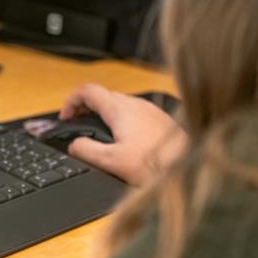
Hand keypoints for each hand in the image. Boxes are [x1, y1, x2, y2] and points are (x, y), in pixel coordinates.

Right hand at [59, 83, 185, 186]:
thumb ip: (86, 151)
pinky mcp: (161, 121)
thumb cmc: (157, 165)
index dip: (70, 102)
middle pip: (103, 97)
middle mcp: (136, 104)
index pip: (87, 91)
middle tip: (79, 129)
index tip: (66, 118)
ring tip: (100, 138)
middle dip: (86, 111)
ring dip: (104, 117)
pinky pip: (135, 115)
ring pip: (120, 105)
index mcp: (120, 109)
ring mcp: (150, 110)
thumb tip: (73, 145)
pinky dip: (122, 123)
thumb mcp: (111, 161)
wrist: (192, 167)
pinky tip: (126, 144)